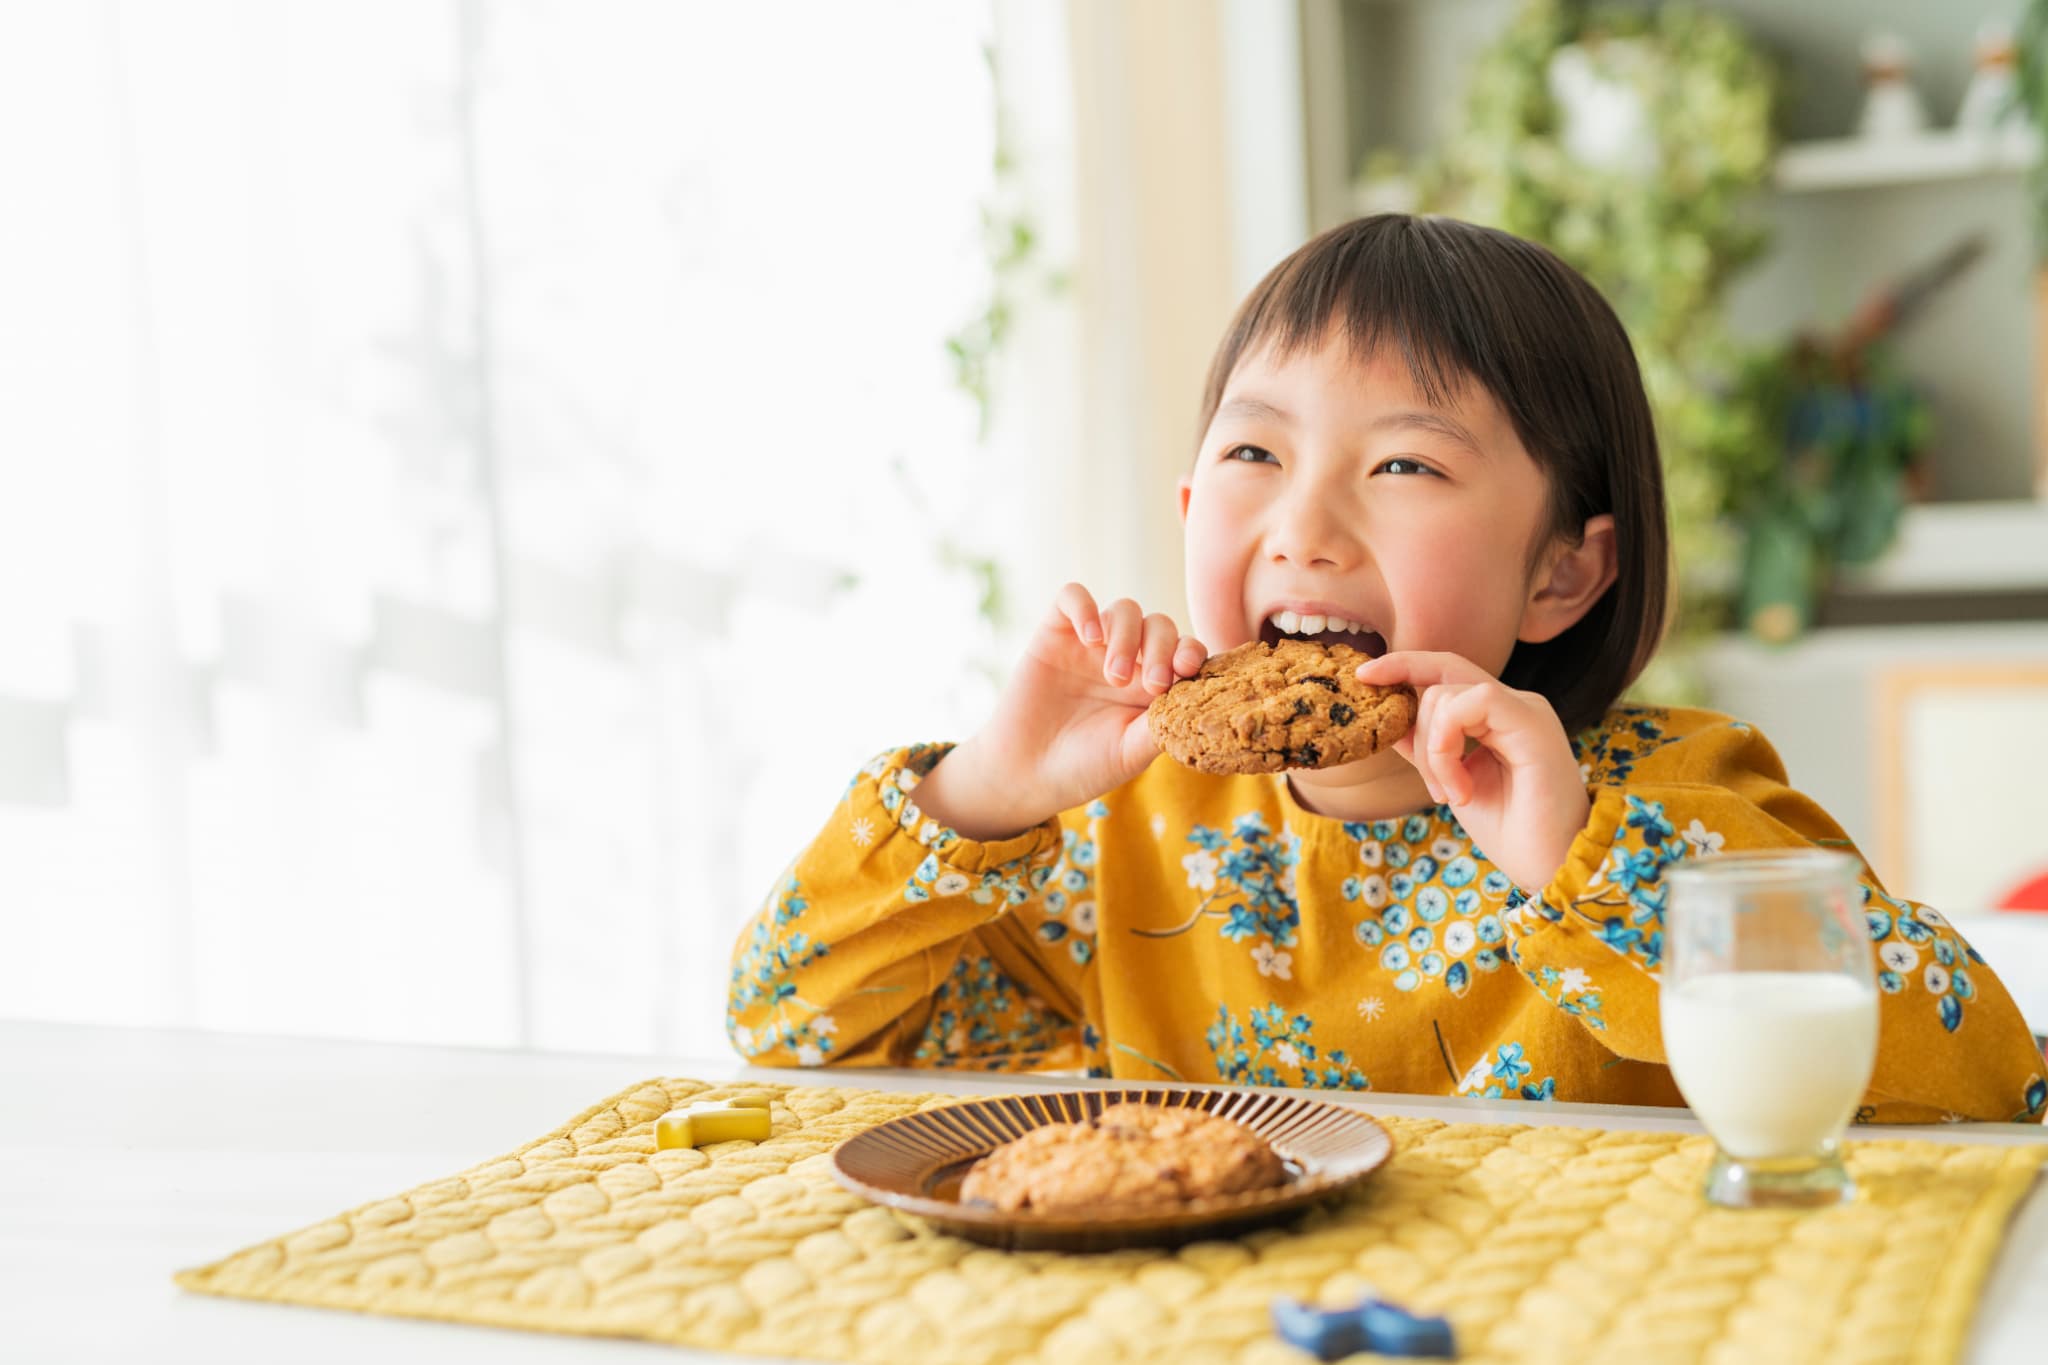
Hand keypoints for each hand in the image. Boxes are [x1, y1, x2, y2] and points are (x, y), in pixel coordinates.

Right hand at [915, 584, 1207, 839]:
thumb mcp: (1131, 752)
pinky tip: (1090, 637)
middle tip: (1150, 684)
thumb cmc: (1084, 766)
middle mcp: (1128, 659)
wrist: (1025, 772)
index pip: (1185, 651)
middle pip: (1160, 626)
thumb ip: (1162, 723)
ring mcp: (1092, 644)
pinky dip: (1085, 607)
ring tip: (1113, 676)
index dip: (1192, 653)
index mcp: (1153, 685)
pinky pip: (1073, 596)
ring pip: (1125, 609)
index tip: (1187, 671)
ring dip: (1127, 636)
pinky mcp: (1056, 633)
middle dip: (1161, 649)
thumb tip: (1195, 699)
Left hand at [1354, 651, 1587, 893]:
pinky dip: (1448, 746)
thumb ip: (1427, 749)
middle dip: (1407, 706)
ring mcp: (1526, 710)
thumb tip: (1391, 723)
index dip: (1404, 665)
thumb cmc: (1512, 833)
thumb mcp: (1453, 784)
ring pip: (1447, 693)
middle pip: (1443, 671)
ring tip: (1450, 795)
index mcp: (1499, 717)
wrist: (1554, 868)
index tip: (1363, 676)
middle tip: (1410, 761)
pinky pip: (1471, 703)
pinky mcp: (1533, 723)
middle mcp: (1515, 705)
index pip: (1446, 672)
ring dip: (1431, 750)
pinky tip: (1460, 790)